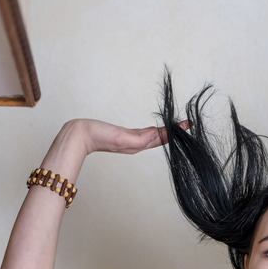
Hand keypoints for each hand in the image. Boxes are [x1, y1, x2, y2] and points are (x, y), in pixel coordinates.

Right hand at [68, 118, 187, 155]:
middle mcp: (136, 144)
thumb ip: (138, 138)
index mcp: (138, 144)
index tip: (188, 125)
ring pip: (153, 136)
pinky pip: (143, 134)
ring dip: (165, 132)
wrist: (79, 135)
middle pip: (160, 138)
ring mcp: (130, 140)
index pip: (161, 138)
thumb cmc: (99, 136)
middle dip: (174, 132)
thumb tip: (156, 135)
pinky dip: (153, 131)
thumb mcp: (121, 137)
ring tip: (176, 128)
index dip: (175, 132)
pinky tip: (155, 130)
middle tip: (187, 124)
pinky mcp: (123, 136)